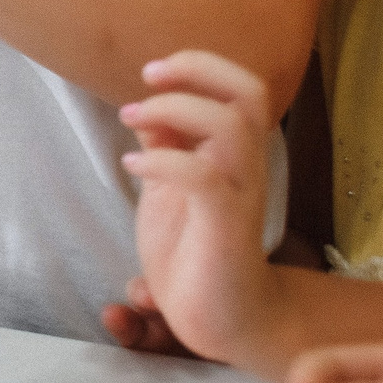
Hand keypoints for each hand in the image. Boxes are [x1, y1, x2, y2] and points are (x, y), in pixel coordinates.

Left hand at [111, 50, 286, 368]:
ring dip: (175, 110)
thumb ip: (165, 146)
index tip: (152, 72)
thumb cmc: (193, 249)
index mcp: (233, 153)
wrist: (222, 316)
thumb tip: (147, 107)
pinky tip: (133, 166)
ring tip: (133, 121)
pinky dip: (164, 161)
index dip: (200, 66)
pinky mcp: (227, 227)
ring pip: (233, 126)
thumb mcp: (168, 187)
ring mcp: (240, 194)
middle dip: (197, 70)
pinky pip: (205, 178)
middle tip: (148, 78)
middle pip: (250, 92)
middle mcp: (246, 166)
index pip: (242, 87)